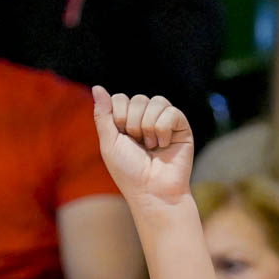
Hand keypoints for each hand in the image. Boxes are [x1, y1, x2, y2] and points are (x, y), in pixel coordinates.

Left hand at [91, 87, 194, 208]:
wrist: (152, 191)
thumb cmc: (129, 171)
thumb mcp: (109, 143)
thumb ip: (103, 115)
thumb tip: (97, 87)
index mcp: (128, 120)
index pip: (120, 99)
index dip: (118, 117)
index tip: (122, 138)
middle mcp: (146, 117)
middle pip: (137, 99)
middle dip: (133, 124)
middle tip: (139, 145)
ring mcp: (165, 120)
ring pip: (156, 102)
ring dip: (149, 128)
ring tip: (152, 146)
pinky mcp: (181, 126)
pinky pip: (171, 112)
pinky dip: (164, 130)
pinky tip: (165, 144)